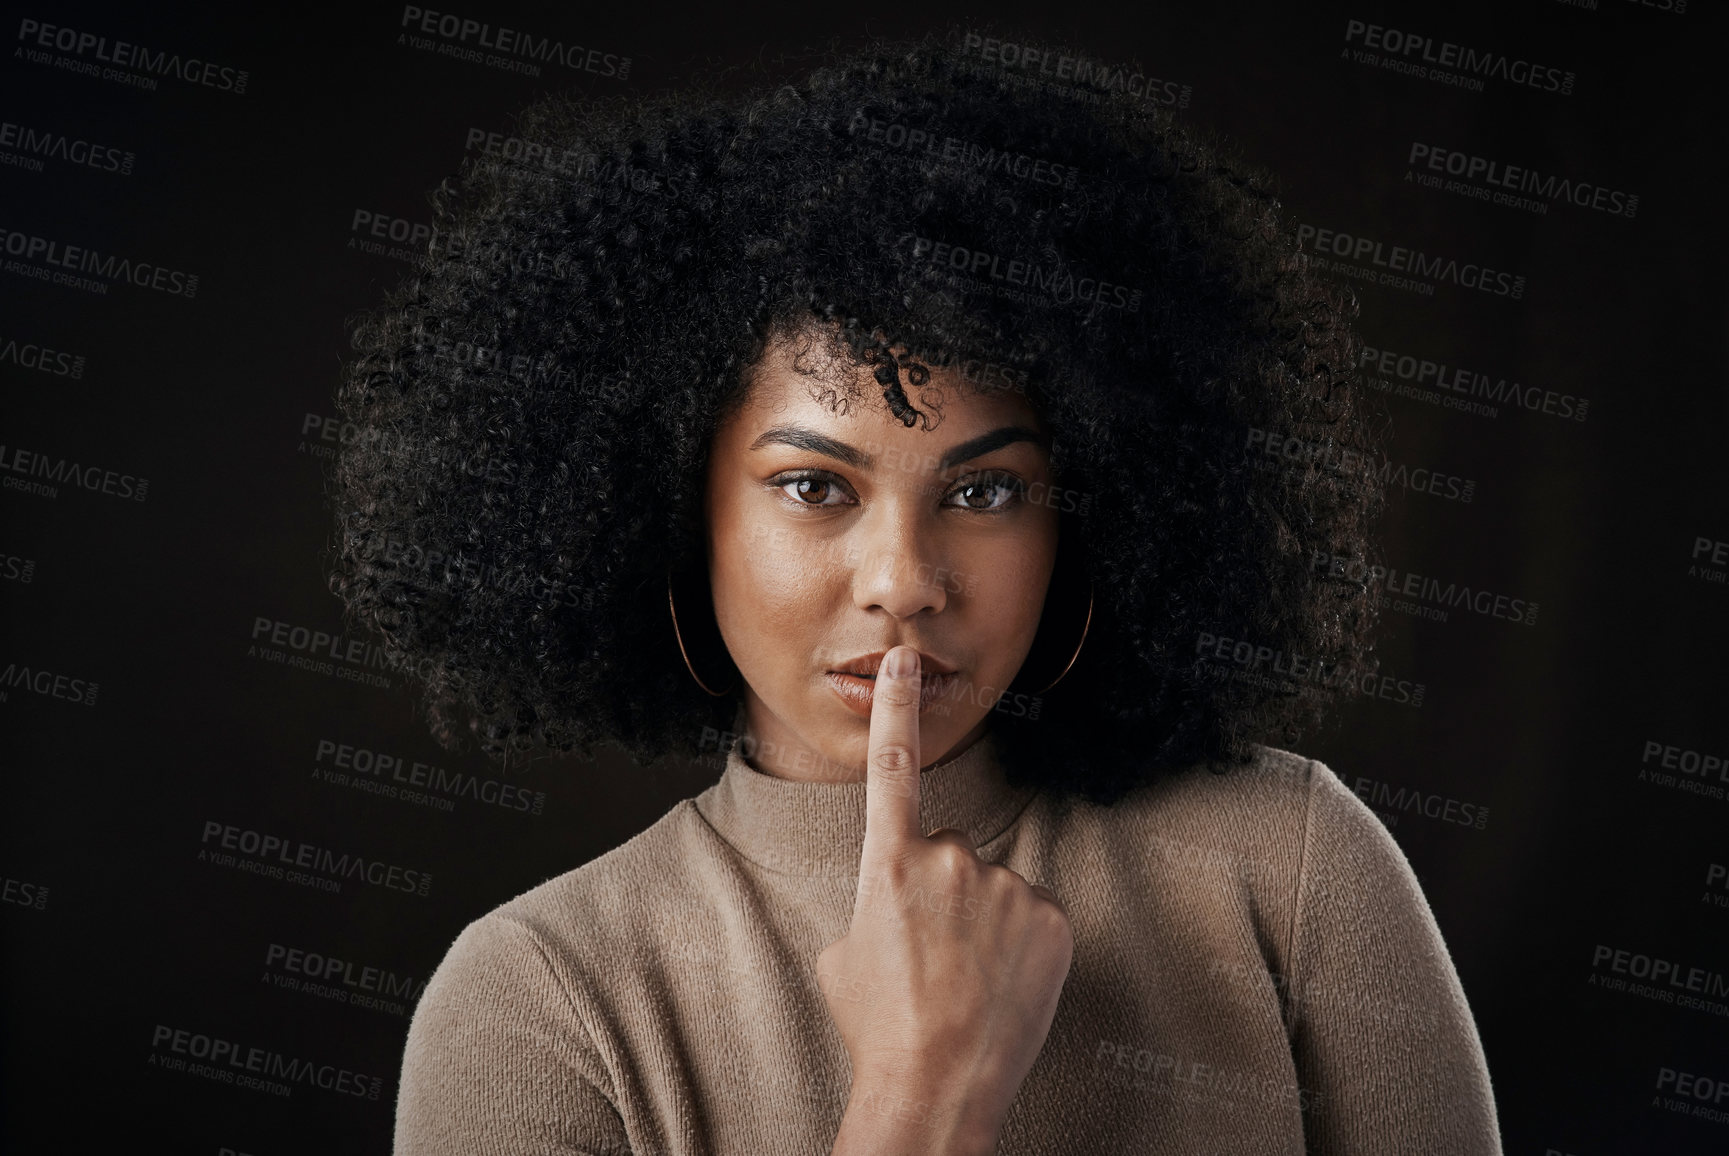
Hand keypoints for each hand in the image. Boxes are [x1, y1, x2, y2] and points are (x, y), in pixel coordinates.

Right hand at [815, 645, 1073, 1150]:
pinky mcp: (1050, 919)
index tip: (905, 659)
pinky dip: (1021, 946)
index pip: (892, 769)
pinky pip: (1032, 916)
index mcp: (888, 864)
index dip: (898, 708)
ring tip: (966, 983)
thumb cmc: (878, 1028)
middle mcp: (950, 860)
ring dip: (983, 925)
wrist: (937, 1088)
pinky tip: (1002, 987)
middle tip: (931, 960)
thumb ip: (872, 906)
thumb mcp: (844, 958)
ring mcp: (1005, 887)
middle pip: (950, 857)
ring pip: (993, 891)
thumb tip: (897, 904)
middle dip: (943, 896)